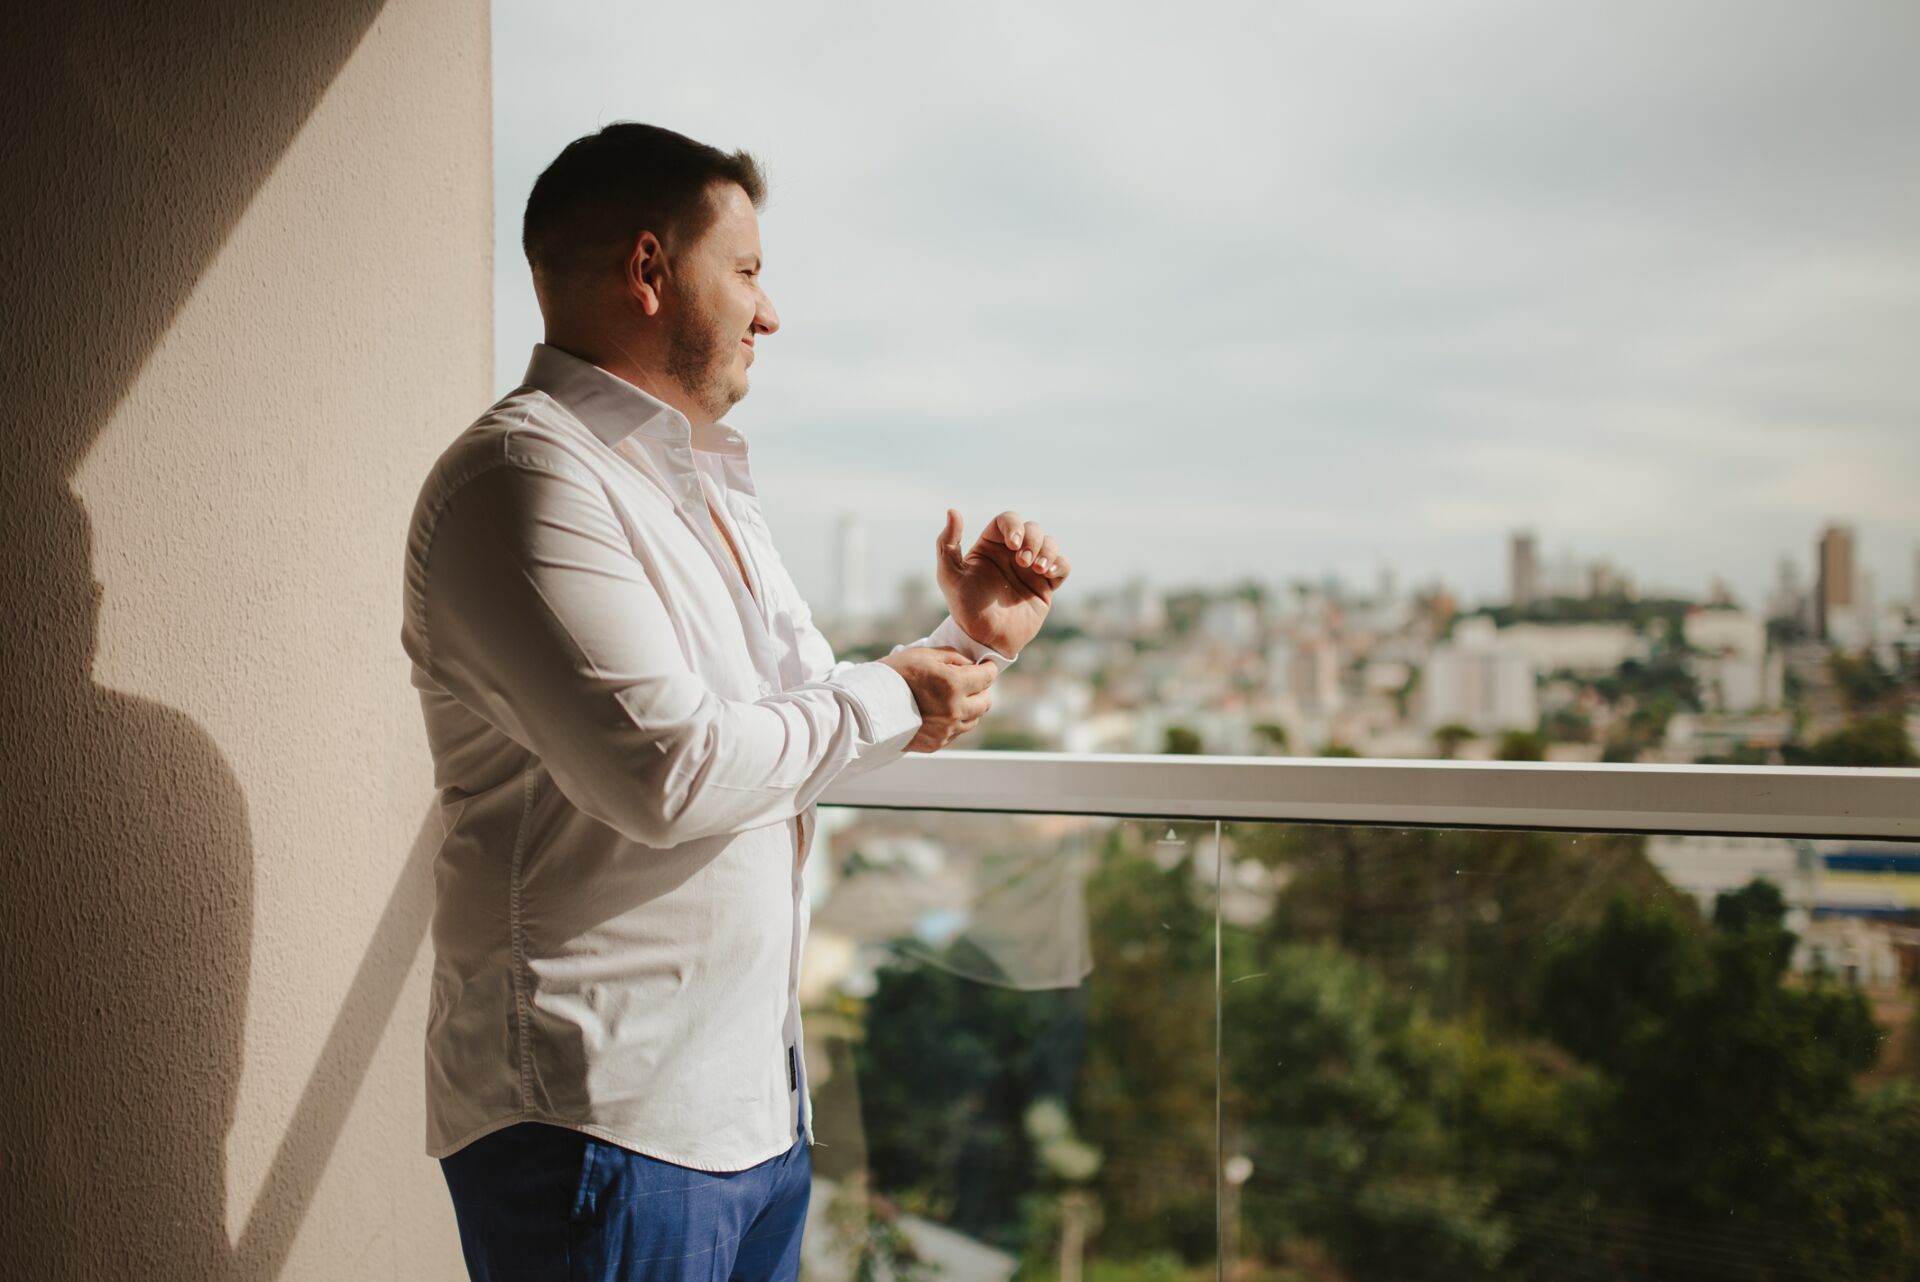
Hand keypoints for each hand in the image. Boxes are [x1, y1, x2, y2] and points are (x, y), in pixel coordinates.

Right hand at [876, 645, 996, 752]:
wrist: (868, 706)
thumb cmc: (894, 675)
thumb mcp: (924, 655)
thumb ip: (953, 657)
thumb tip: (972, 664)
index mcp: (954, 685)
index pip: (987, 677)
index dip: (989, 668)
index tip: (987, 665)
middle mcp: (955, 710)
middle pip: (986, 702)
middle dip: (982, 690)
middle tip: (973, 682)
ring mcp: (947, 730)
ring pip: (974, 719)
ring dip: (971, 707)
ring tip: (956, 698)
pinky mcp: (937, 743)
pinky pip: (957, 732)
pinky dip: (956, 721)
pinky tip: (942, 712)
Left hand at [936, 509, 1070, 657]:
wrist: (986, 639)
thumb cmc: (964, 608)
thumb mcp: (950, 576)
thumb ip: (947, 544)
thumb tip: (952, 510)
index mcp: (990, 546)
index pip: (1008, 520)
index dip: (1014, 526)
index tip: (1013, 544)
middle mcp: (1012, 553)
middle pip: (1032, 528)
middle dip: (1033, 540)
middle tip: (1024, 563)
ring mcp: (1030, 568)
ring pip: (1050, 543)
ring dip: (1048, 550)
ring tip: (1038, 569)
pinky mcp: (1046, 585)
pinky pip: (1062, 565)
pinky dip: (1060, 564)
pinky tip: (1049, 574)